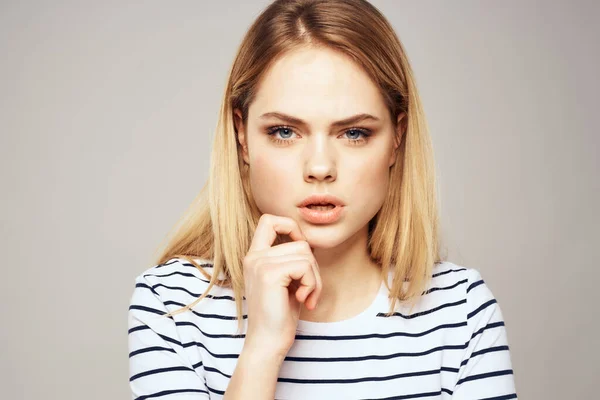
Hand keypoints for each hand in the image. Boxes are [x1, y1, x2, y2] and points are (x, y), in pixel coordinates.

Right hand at [242, 214, 322, 356]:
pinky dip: (312, 284)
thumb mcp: (286, 280)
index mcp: (254, 256)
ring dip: (315, 278)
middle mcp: (254, 256)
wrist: (268, 342)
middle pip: (300, 241)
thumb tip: (310, 241)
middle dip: (313, 266)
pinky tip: (303, 300)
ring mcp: (260, 263)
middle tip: (309, 289)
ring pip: (306, 253)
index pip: (269, 220)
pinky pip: (305, 266)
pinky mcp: (270, 274)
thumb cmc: (280, 315)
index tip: (301, 252)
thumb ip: (290, 259)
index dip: (290, 227)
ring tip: (306, 297)